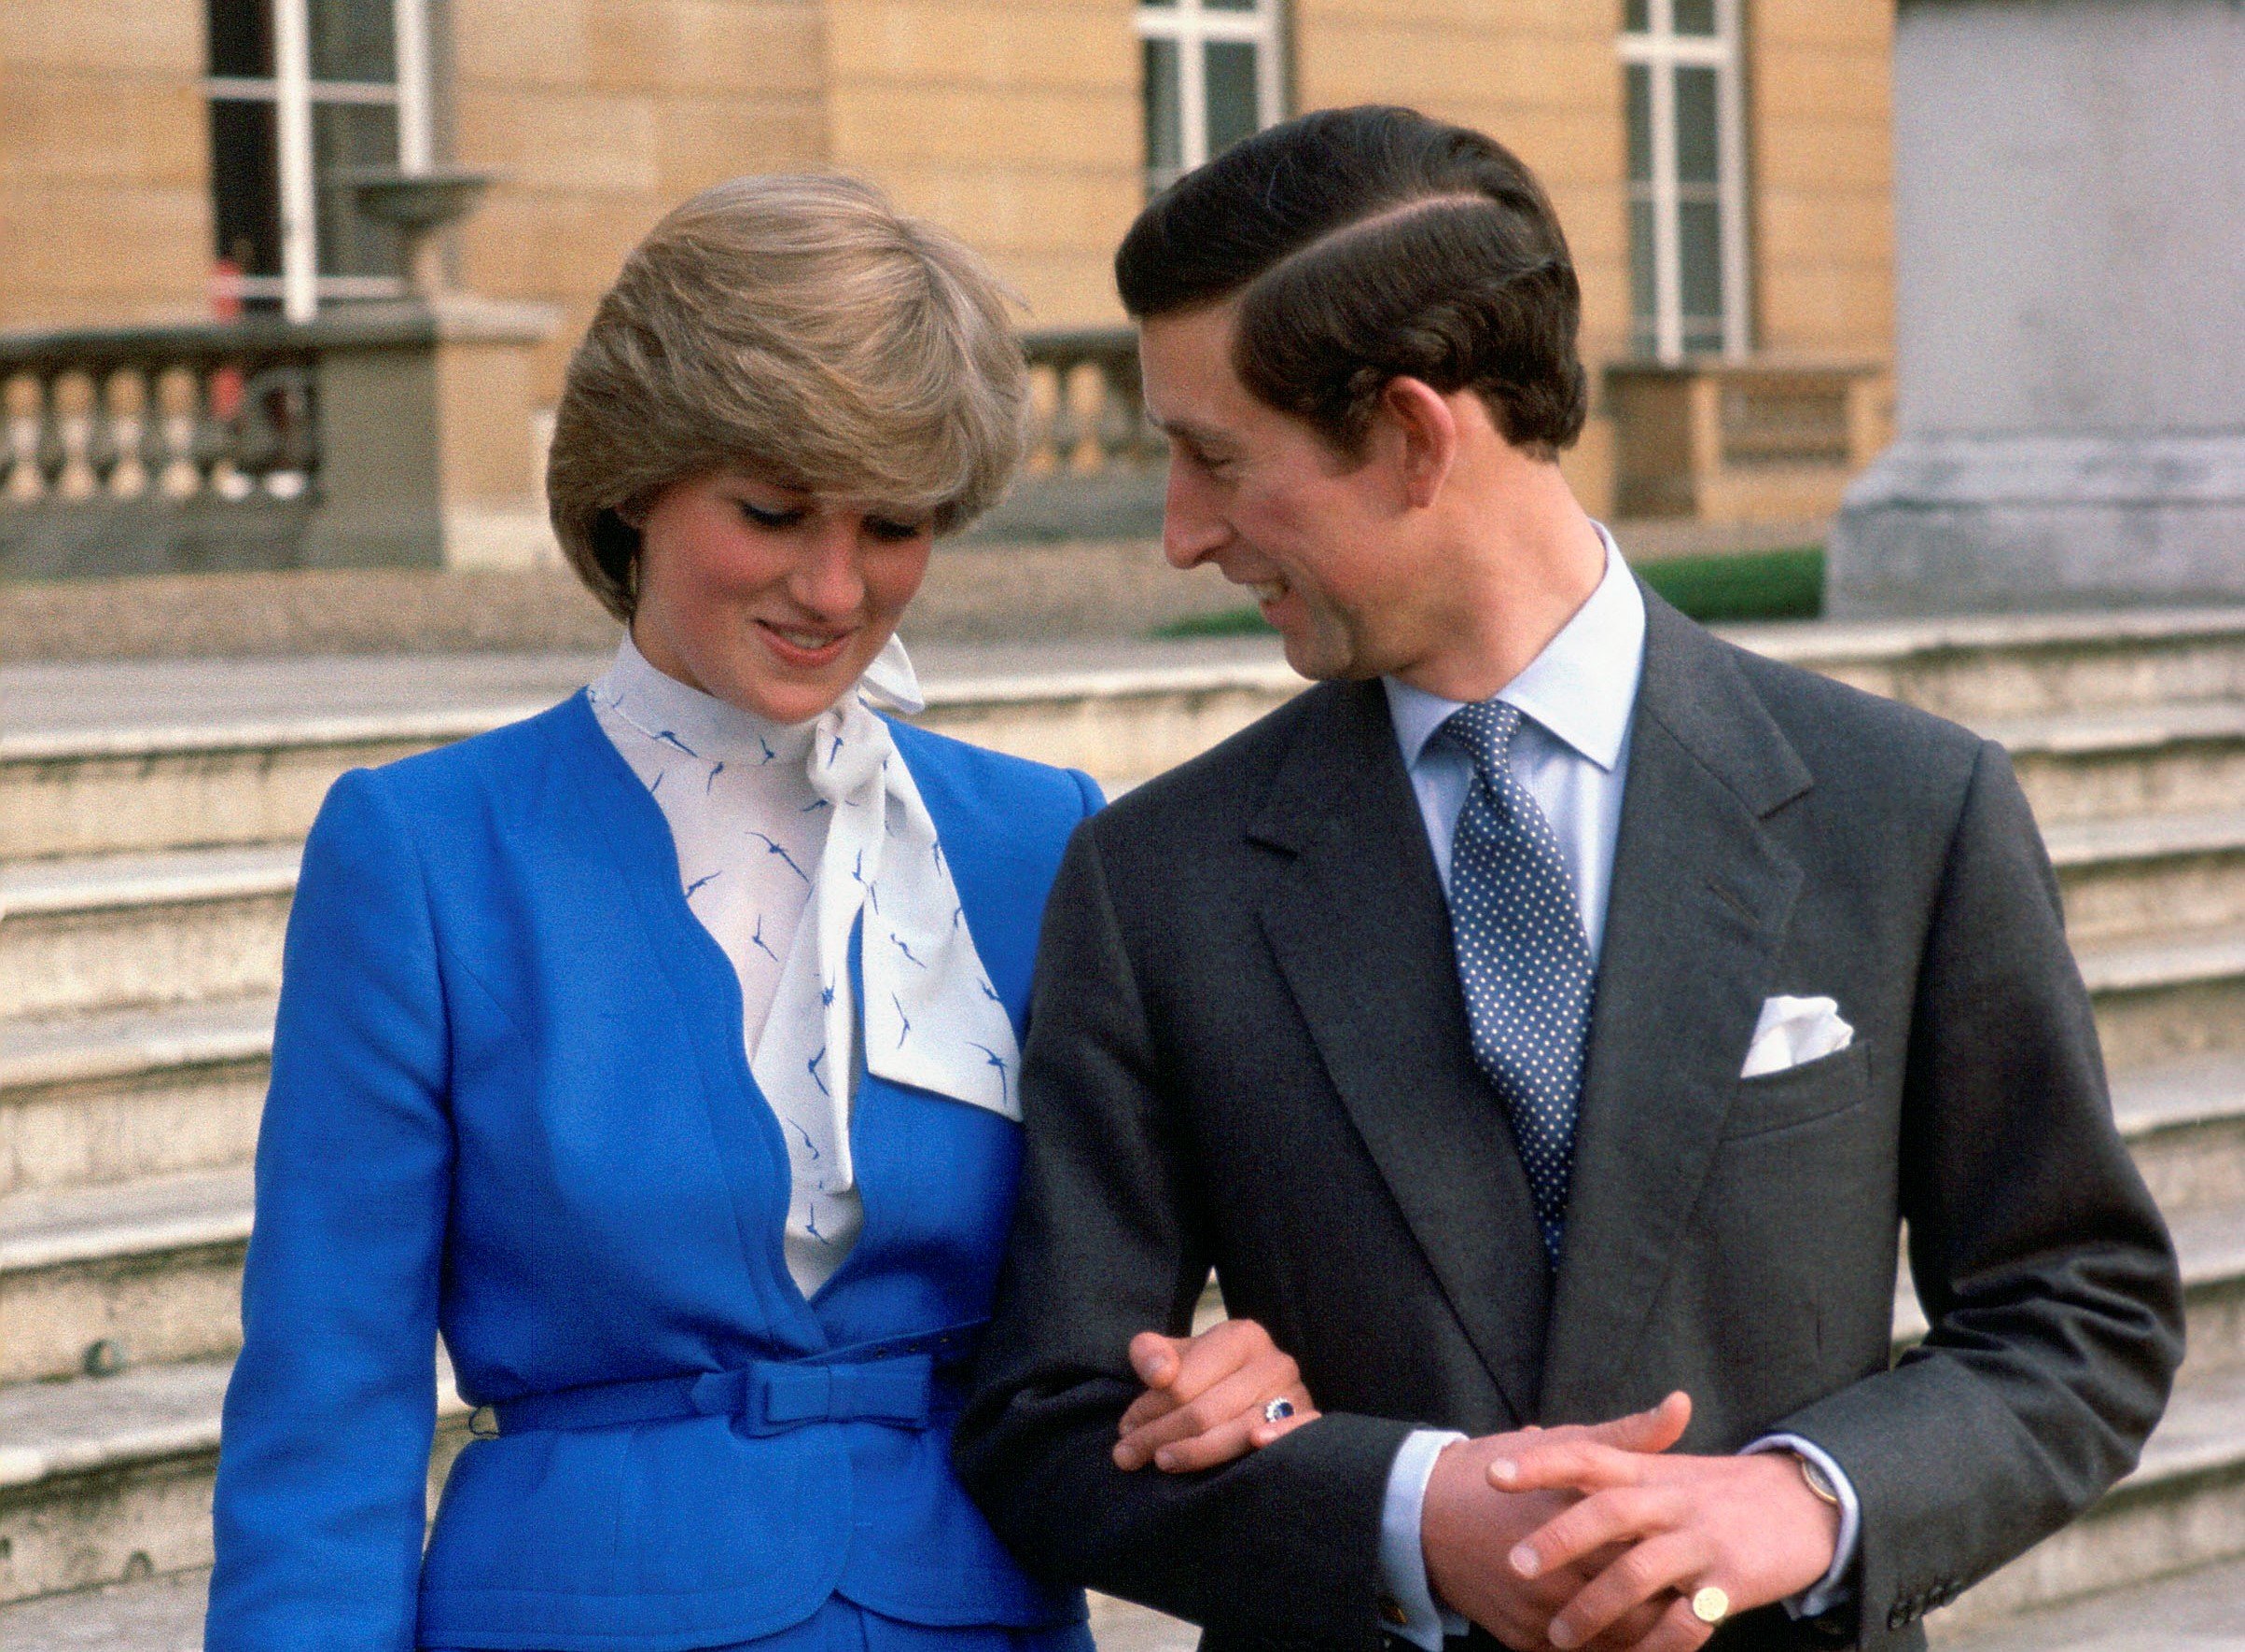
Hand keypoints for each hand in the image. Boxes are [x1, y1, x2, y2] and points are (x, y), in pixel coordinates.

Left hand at [1113, 1317, 1317, 1471]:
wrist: (1255, 1388)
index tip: (1125, 1427)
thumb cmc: (1208, 1375)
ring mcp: (1297, 1394)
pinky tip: (1256, 1443)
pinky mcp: (1310, 1423)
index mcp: (1242, 1337)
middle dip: (1160, 1435)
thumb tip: (1159, 1375)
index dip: (1148, 1408)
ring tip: (1161, 1462)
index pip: (1183, 1381)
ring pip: (1240, 1430)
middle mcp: (1274, 1362)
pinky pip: (1299, 1433)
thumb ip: (1152, 1354)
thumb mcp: (1177, 1356)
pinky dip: (1278, 1437)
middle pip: (1206, 1410)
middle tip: (1127, 1456)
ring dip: (1196, 1451)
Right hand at [1423, 1394, 1691, 1651]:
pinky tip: (1635, 1633)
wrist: (1419, 1519)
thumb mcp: (1558, 1446)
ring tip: (1681, 1616)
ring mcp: (1541, 1614)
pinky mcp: (1526, 1641)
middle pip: (1640, 1603)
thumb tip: (1681, 1405)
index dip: (1688, 1556)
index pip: (1648, 1549)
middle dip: (1675, 1599)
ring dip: (1651, 1632)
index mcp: (1573, 1520)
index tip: (1710, 1549)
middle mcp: (1558, 1574)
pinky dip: (1613, 1647)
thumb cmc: (1494, 1473)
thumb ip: (1626, 1435)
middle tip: (1705, 1588)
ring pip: (1618, 1640)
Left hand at [1494, 1436, 1841, 1651]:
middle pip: (1608, 1513)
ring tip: (1557, 1635)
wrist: (1804, 1503)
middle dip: (1559, 1539)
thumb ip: (1609, 1457)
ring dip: (1594, 1607)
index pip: (1587, 1456)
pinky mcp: (1730, 1584)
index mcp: (1648, 1472)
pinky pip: (1686, 1622)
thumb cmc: (1717, 1490)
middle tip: (1514, 1566)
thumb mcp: (1666, 1469)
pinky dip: (1653, 1645)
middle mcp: (1672, 1502)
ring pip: (1639, 1573)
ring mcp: (1702, 1543)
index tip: (1492, 1475)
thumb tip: (1537, 1433)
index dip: (1540, 1463)